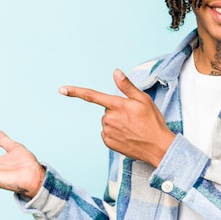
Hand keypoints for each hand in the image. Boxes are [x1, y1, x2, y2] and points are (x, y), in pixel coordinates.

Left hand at [59, 69, 174, 166]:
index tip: (62, 89)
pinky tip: (127, 136)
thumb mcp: (144, 99)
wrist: (158, 147)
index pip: (92, 96)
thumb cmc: (153, 122)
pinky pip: (107, 133)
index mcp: (117, 105)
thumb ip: (127, 86)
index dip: (76, 92)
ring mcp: (107, 131)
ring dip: (116, 122)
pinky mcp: (108, 142)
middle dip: (116, 111)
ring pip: (107, 122)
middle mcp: (109, 118)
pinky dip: (115, 133)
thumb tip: (115, 72)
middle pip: (106, 110)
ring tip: (132, 128)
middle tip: (133, 117)